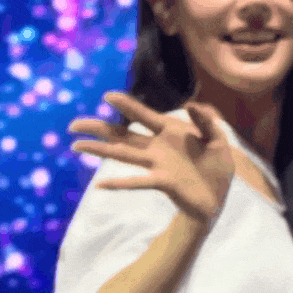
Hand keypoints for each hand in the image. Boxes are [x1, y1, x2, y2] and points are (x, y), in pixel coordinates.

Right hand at [68, 92, 234, 225]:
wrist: (219, 196)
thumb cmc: (217, 167)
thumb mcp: (218, 140)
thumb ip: (206, 121)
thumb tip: (190, 105)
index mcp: (170, 131)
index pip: (144, 115)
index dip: (127, 105)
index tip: (107, 95)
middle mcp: (157, 147)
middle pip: (122, 135)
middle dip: (98, 128)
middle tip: (73, 125)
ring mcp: (157, 165)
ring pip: (123, 155)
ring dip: (100, 151)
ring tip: (76, 147)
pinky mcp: (162, 182)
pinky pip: (138, 181)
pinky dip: (119, 183)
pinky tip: (100, 185)